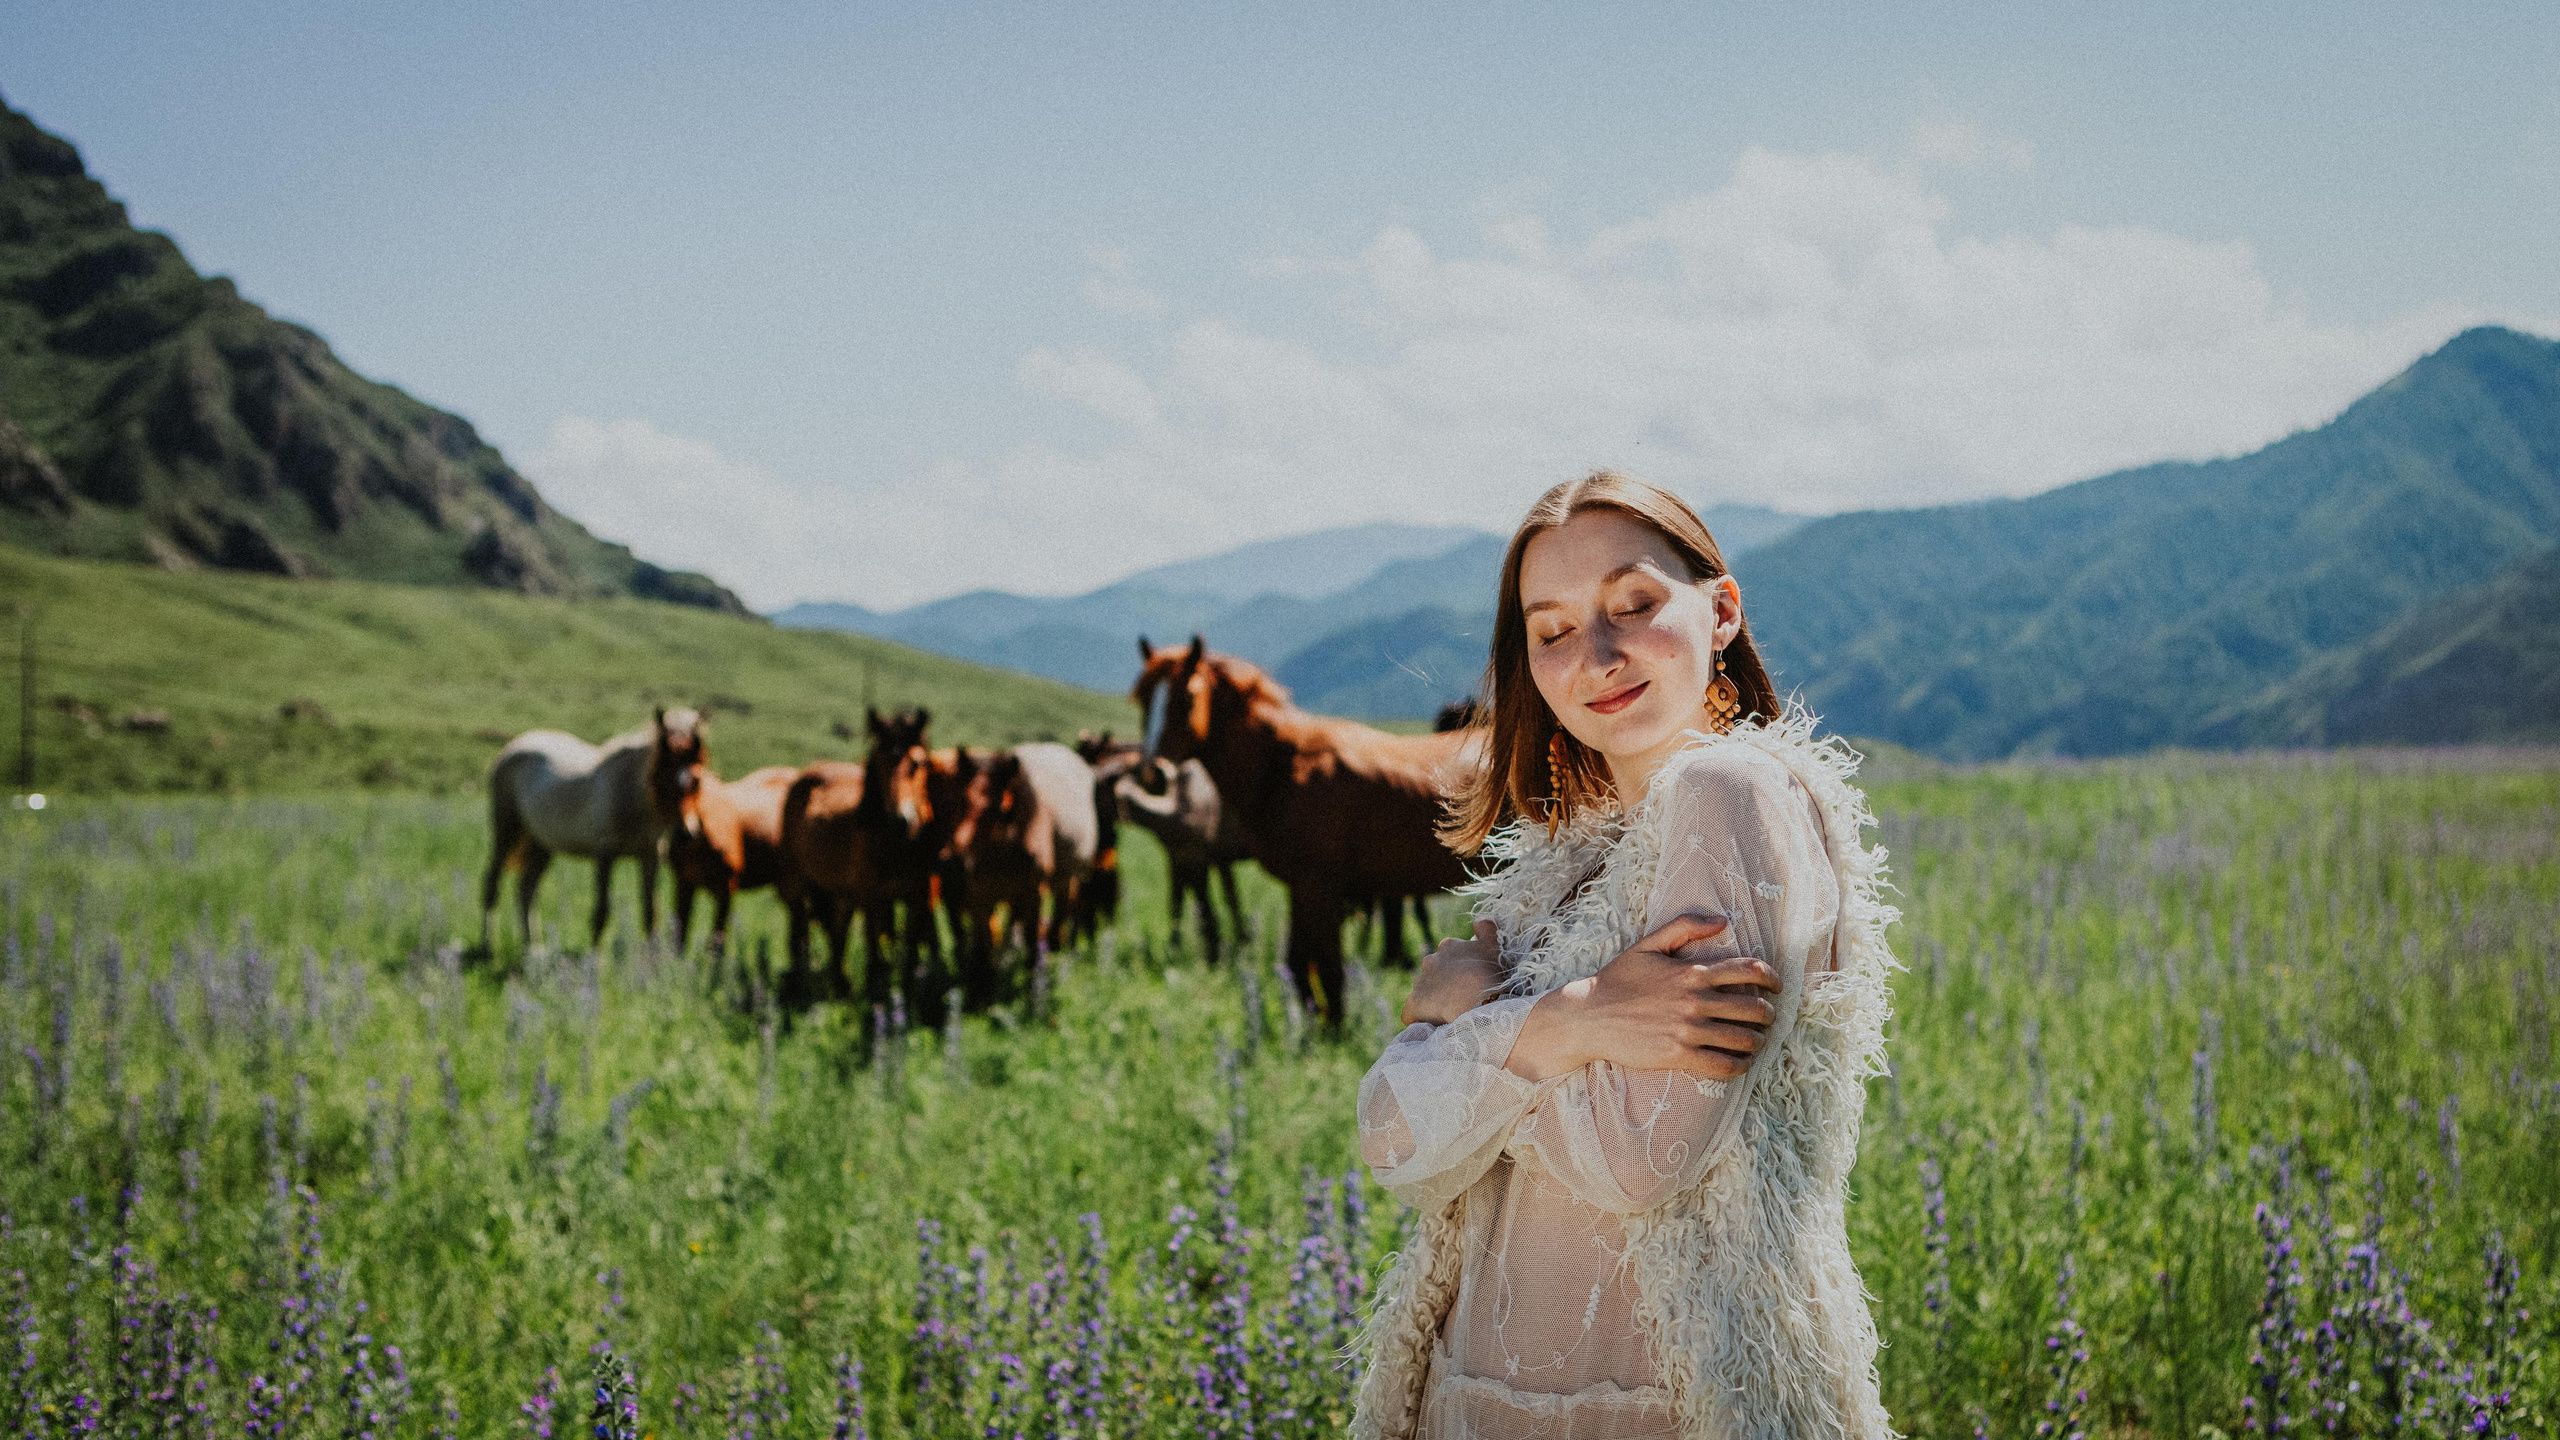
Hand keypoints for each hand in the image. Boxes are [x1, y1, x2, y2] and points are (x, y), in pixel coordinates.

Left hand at [1401, 919, 1503, 1026]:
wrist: (1479, 999)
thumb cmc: (1491, 973)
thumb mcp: (1495, 946)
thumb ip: (1486, 929)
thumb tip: (1477, 921)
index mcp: (1449, 946)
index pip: (1449, 957)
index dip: (1459, 971)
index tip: (1470, 982)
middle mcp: (1430, 960)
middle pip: (1435, 974)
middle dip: (1444, 985)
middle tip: (1462, 999)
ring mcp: (1420, 982)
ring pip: (1424, 993)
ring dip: (1434, 1002)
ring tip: (1452, 1014)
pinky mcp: (1413, 1004)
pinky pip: (1412, 1013)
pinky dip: (1420, 1019)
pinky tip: (1433, 1025)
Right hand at [1503, 913, 1777, 1081]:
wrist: (1588, 1016)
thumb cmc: (1618, 979)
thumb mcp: (1648, 945)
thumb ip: (1685, 926)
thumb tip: (1722, 920)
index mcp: (1692, 972)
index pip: (1749, 971)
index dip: (1772, 978)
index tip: (1777, 986)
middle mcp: (1695, 1001)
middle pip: (1753, 1008)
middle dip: (1769, 1013)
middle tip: (1768, 1017)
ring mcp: (1687, 1031)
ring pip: (1743, 1039)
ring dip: (1758, 1041)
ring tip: (1757, 1041)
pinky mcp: (1678, 1056)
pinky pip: (1723, 1065)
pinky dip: (1740, 1065)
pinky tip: (1741, 1062)